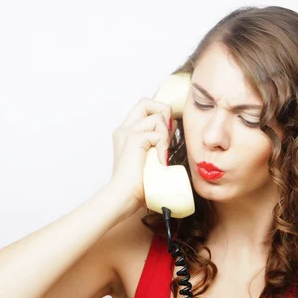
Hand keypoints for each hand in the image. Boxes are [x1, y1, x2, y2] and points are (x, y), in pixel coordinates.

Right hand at [108, 97, 177, 212]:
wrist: (124, 196)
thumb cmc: (139, 182)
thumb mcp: (152, 154)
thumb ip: (159, 137)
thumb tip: (172, 123)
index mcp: (126, 132)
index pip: (145, 108)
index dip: (160, 113)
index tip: (168, 131)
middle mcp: (124, 128)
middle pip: (146, 102)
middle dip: (163, 113)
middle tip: (166, 136)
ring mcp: (127, 132)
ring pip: (157, 117)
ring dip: (166, 135)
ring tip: (161, 154)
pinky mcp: (133, 138)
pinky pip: (158, 133)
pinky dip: (163, 146)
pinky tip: (160, 160)